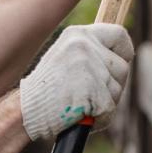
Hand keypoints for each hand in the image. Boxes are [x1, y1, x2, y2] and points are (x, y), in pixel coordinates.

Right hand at [19, 23, 133, 141]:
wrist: (26, 111)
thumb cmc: (46, 90)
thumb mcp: (65, 58)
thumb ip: (91, 53)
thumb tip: (122, 56)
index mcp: (78, 34)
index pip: (119, 34)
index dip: (125, 52)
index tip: (122, 63)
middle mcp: (84, 46)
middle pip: (122, 68)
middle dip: (112, 86)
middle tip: (89, 95)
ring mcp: (89, 68)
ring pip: (117, 90)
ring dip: (105, 103)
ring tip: (80, 104)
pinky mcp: (92, 90)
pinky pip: (110, 108)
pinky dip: (100, 118)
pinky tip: (82, 116)